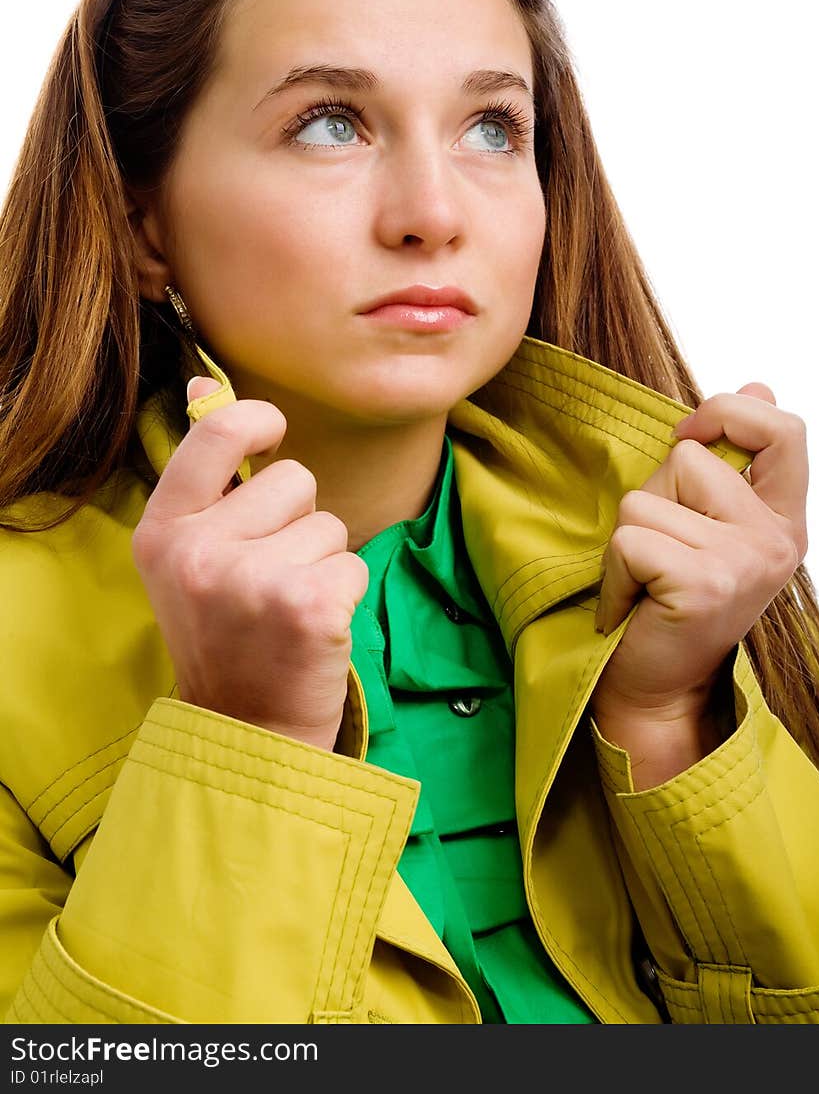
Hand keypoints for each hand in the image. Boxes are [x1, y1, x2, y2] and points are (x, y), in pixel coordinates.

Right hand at [130, 376, 367, 750]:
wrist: (245, 732)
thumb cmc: (228, 635)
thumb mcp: (190, 556)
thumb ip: (204, 480)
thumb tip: (205, 387)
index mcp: (163, 532)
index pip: (217, 435)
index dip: (257, 420)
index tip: (273, 431)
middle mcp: (199, 552)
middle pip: (294, 479)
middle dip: (299, 520)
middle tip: (271, 578)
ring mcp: (252, 580)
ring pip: (331, 524)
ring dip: (323, 561)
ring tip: (288, 607)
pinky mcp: (307, 605)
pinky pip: (354, 563)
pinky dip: (344, 593)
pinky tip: (313, 629)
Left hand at [592, 383, 808, 771]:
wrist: (656, 690)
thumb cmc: (670, 602)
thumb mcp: (706, 524)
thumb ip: (729, 461)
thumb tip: (758, 385)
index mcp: (782, 519)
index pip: (785, 430)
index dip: (730, 413)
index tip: (691, 436)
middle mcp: (775, 540)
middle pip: (690, 458)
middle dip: (654, 498)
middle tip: (662, 555)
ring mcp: (744, 562)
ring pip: (647, 499)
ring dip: (627, 541)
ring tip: (647, 583)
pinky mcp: (704, 584)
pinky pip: (629, 539)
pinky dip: (615, 574)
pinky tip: (634, 606)